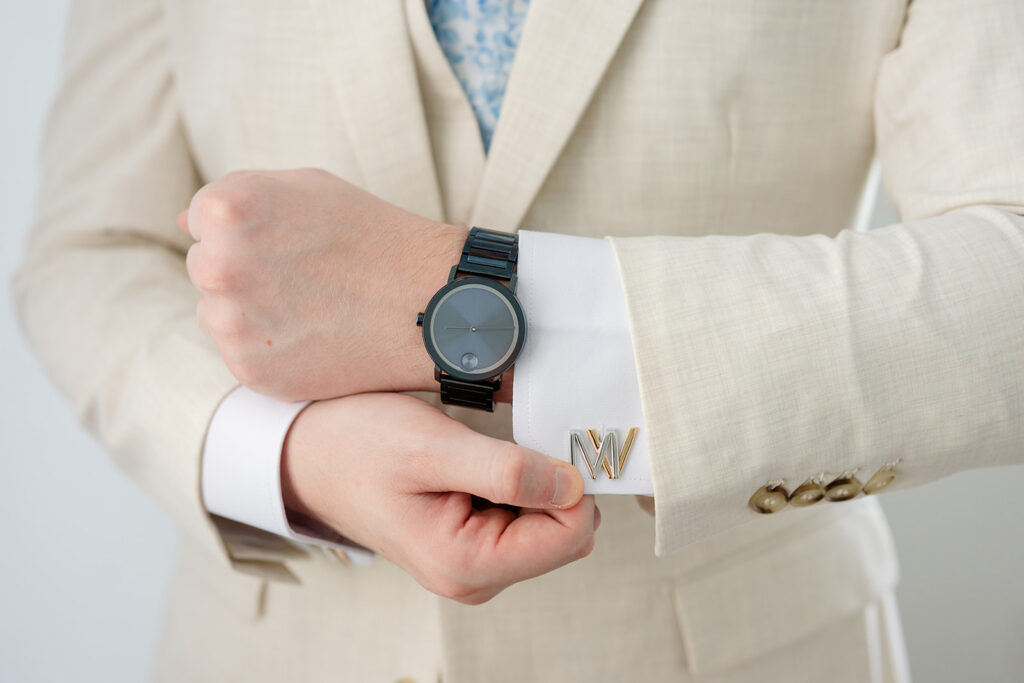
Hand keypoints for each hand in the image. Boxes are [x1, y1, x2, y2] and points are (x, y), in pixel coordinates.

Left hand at [179, 168, 467, 401]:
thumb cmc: (374, 236)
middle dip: (243, 271)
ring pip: (218, 313)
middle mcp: (219, 263)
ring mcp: (232, 321)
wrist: (427, 303)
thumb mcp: (309, 186)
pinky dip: (270, 348)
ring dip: (250, 312)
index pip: (200, 220)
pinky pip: (241, 353)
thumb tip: (184, 223)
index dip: (249, 231)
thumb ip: (240, 194)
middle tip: (305, 278)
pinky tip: (314, 336)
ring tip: (312, 308)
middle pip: (204, 267)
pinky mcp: (249, 368)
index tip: (290, 243)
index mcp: (228, 209)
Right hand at [281, 392, 596, 603]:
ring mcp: (473, 565)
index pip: (570, 536)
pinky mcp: (472, 545)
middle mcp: (474, 578)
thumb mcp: (431, 447)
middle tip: (509, 444)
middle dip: (553, 486)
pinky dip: (518, 485)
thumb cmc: (357, 447)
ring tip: (482, 454)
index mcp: (465, 565)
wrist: (309, 455)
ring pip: (548, 526)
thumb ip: (506, 471)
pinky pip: (524, 519)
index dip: (570, 484)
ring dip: (534, 483)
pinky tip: (480, 463)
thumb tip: (573, 486)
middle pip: (565, 535)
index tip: (544, 443)